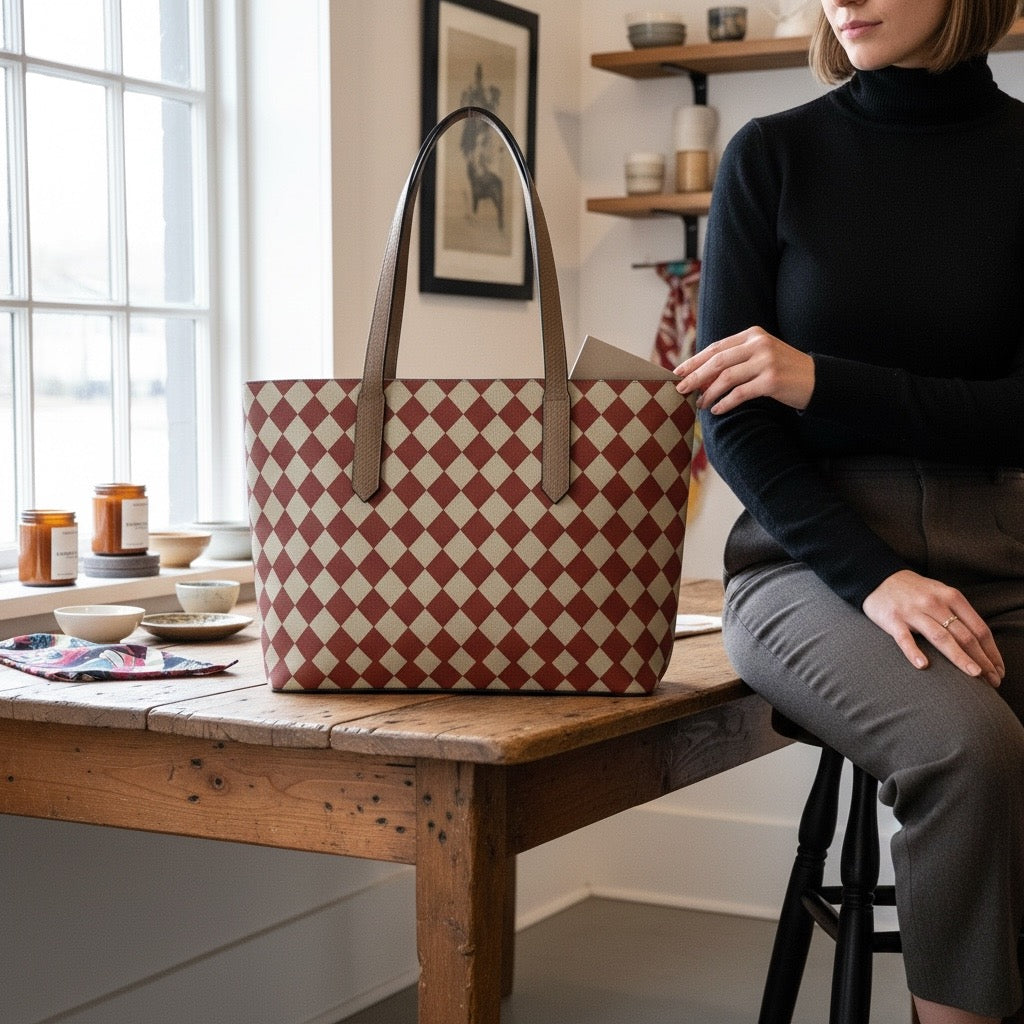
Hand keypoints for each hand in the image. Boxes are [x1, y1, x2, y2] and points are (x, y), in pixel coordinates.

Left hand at [675, 326, 815, 413]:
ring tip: (699, 404)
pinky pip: (740, 393)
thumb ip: (736, 359)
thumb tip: (700, 375)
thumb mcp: (760, 356)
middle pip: (717, 361)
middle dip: (695, 376)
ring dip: (708, 392)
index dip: (694, 360)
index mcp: (753, 335)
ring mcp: (766, 361)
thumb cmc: (783, 371)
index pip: (716, 347)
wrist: (817, 380)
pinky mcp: (772, 380)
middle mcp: (759, 344)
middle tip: (680, 389)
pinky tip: (716, 410)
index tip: (677, 372)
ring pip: (726, 377)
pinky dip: (725, 402)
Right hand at [862, 570, 1004, 687]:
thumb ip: (958, 614)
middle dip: (982, 660)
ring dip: (959, 657)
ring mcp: (912, 611)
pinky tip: (923, 666)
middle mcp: (934, 603)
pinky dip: (914, 652)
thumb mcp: (941, 594)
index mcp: (951, 597)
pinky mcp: (892, 619)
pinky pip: (905, 638)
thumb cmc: (915, 591)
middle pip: (964, 635)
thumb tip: (981, 645)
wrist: (877, 578)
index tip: (998, 670)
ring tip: (974, 674)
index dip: (992, 651)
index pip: (979, 628)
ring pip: (941, 637)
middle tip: (992, 681)